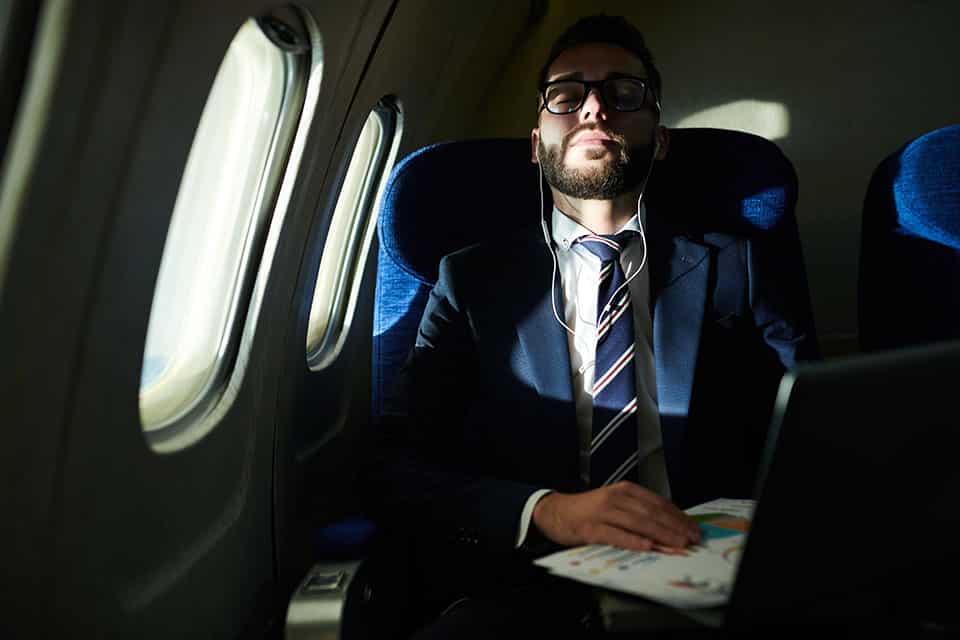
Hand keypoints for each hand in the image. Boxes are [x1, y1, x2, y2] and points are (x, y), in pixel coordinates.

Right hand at [531, 481, 700, 551]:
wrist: (554, 511)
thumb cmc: (588, 511)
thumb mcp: (615, 504)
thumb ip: (638, 512)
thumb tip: (668, 527)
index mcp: (625, 490)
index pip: (657, 502)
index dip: (677, 516)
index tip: (693, 529)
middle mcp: (616, 497)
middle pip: (651, 512)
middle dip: (674, 527)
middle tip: (691, 539)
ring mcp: (603, 512)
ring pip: (637, 522)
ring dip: (661, 534)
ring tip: (677, 544)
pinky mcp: (590, 527)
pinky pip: (615, 535)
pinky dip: (632, 540)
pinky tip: (647, 546)